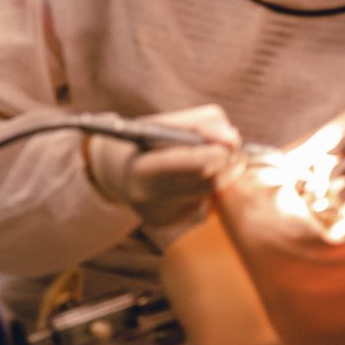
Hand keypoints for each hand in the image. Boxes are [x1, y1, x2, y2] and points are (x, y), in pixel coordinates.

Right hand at [86, 105, 238, 226]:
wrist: (111, 171)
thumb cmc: (137, 142)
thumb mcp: (160, 123)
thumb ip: (199, 123)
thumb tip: (234, 138)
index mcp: (143, 170)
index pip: (195, 164)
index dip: (218, 151)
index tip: (231, 140)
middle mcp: (151, 198)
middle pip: (209, 180)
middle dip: (225, 161)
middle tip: (231, 147)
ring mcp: (161, 214)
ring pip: (211, 191)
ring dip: (222, 172)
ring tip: (216, 157)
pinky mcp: (170, 222)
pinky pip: (203, 201)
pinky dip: (207, 185)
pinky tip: (195, 175)